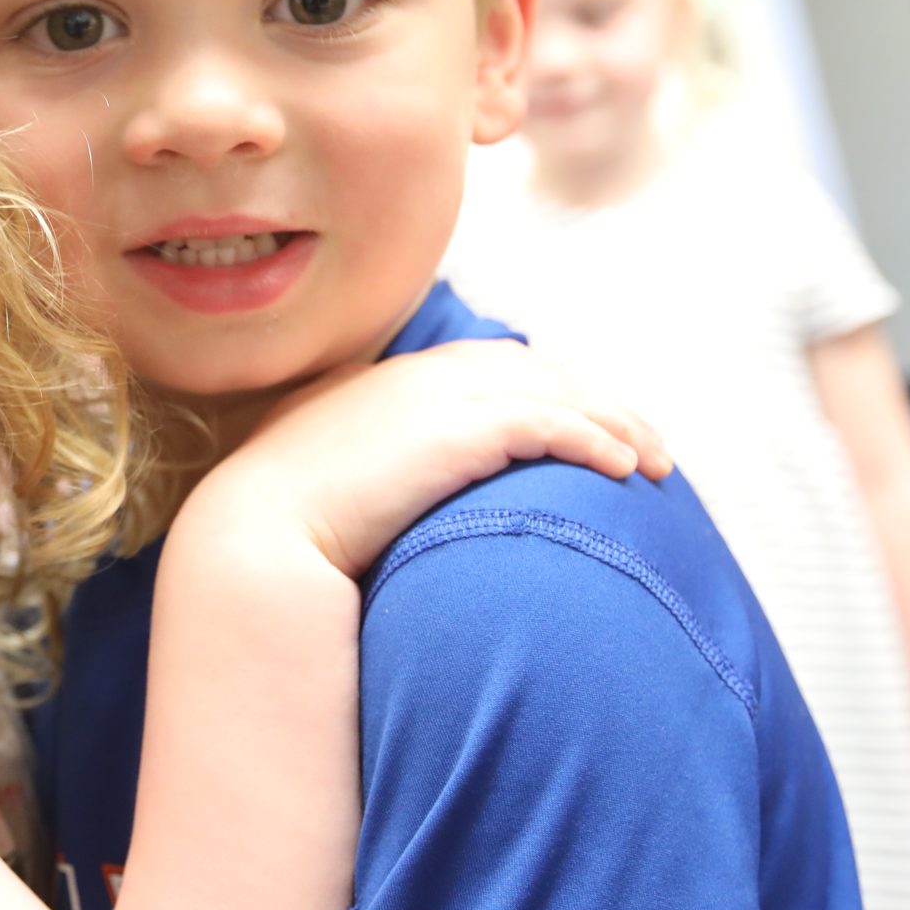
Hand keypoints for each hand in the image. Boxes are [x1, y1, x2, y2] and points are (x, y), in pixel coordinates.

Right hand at [198, 339, 673, 575]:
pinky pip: (549, 423)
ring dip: (615, 421)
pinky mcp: (458, 431)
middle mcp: (416, 376)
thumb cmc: (275, 534)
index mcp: (384, 383)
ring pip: (556, 391)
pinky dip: (594, 439)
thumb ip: (361, 472)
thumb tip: (381, 506)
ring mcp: (437, 398)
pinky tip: (626, 468)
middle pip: (536, 369)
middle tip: (645, 442)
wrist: (251, 544)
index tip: (584, 422)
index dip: (546, 388)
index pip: (488, 365)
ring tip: (657, 462)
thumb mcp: (320, 484)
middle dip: (598, 400)